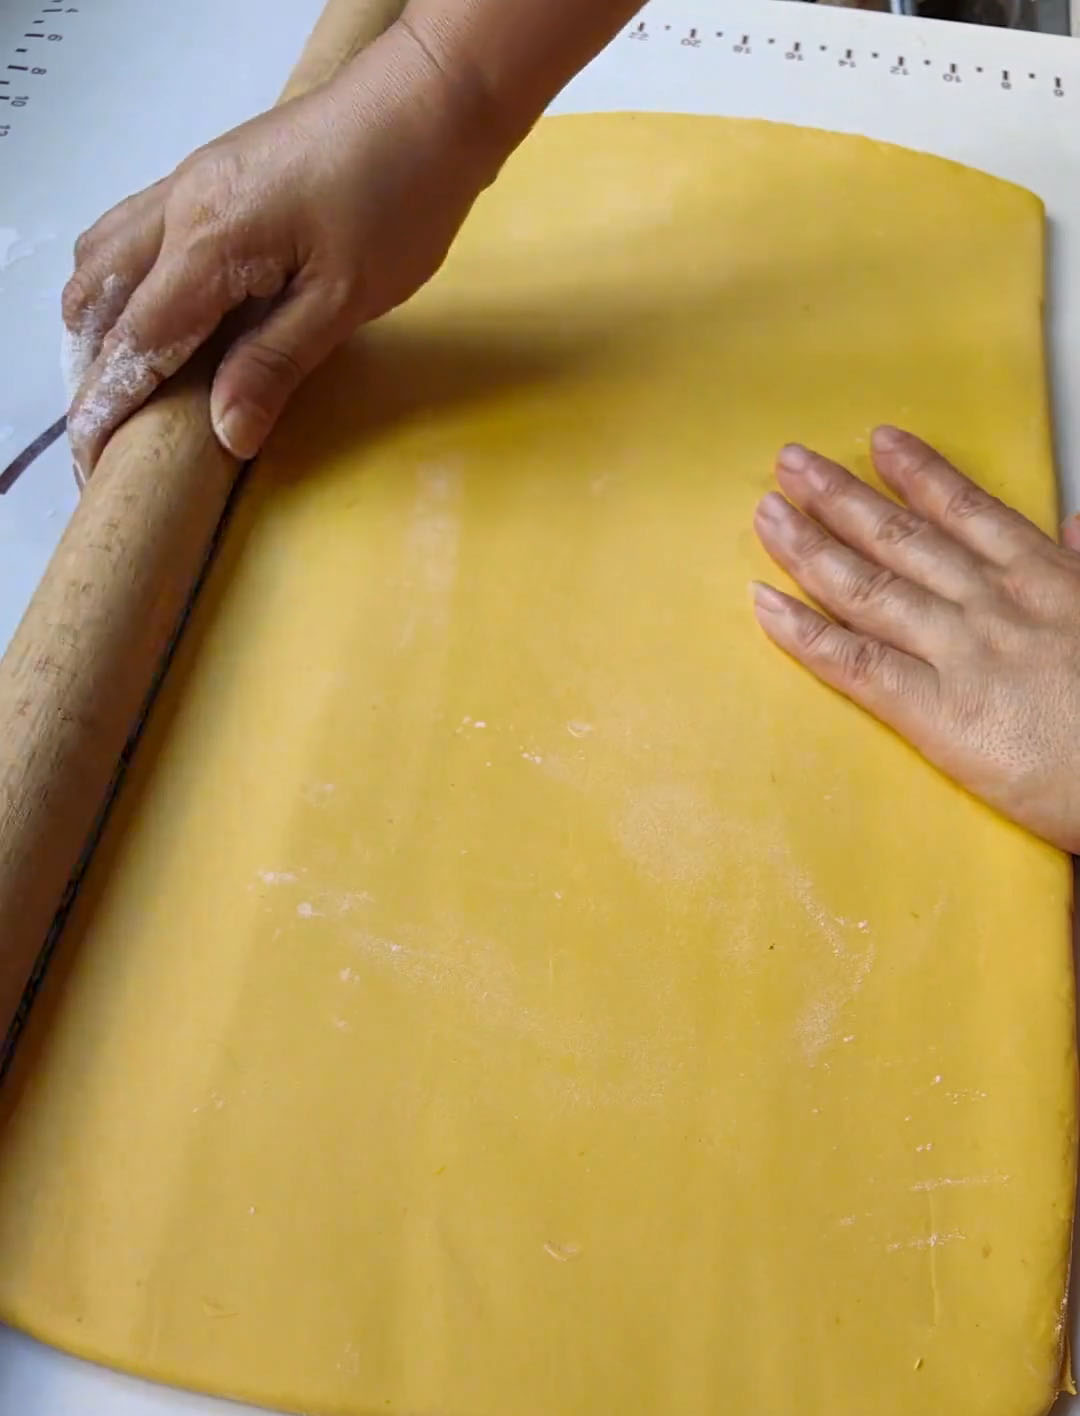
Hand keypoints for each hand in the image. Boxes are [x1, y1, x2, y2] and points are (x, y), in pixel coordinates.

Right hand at [62, 20, 496, 482]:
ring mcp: (191, 182)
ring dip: (104, 318)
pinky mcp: (213, 174)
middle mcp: (180, 206)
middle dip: (95, 364)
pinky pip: (137, 229)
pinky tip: (164, 315)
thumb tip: (227, 431)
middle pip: (97, 294)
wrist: (430, 103)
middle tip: (115, 424)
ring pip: (106, 255)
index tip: (94, 457)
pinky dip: (130, 280)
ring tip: (130, 378)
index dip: (110, 402)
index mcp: (207, 242)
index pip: (135, 339)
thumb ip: (275, 365)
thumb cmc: (399, 198)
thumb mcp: (343, 302)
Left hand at [752, 426, 1079, 852]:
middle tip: (791, 463)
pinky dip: (805, 634)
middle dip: (839, 496)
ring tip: (767, 514)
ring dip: (809, 547)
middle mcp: (990, 604)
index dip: (917, 472)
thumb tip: (1077, 523)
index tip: (878, 440)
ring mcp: (958, 653)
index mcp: (1042, 578)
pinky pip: (856, 663)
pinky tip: (765, 605)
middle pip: (899, 537)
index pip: (967, 509)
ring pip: (867, 587)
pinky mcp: (934, 712)